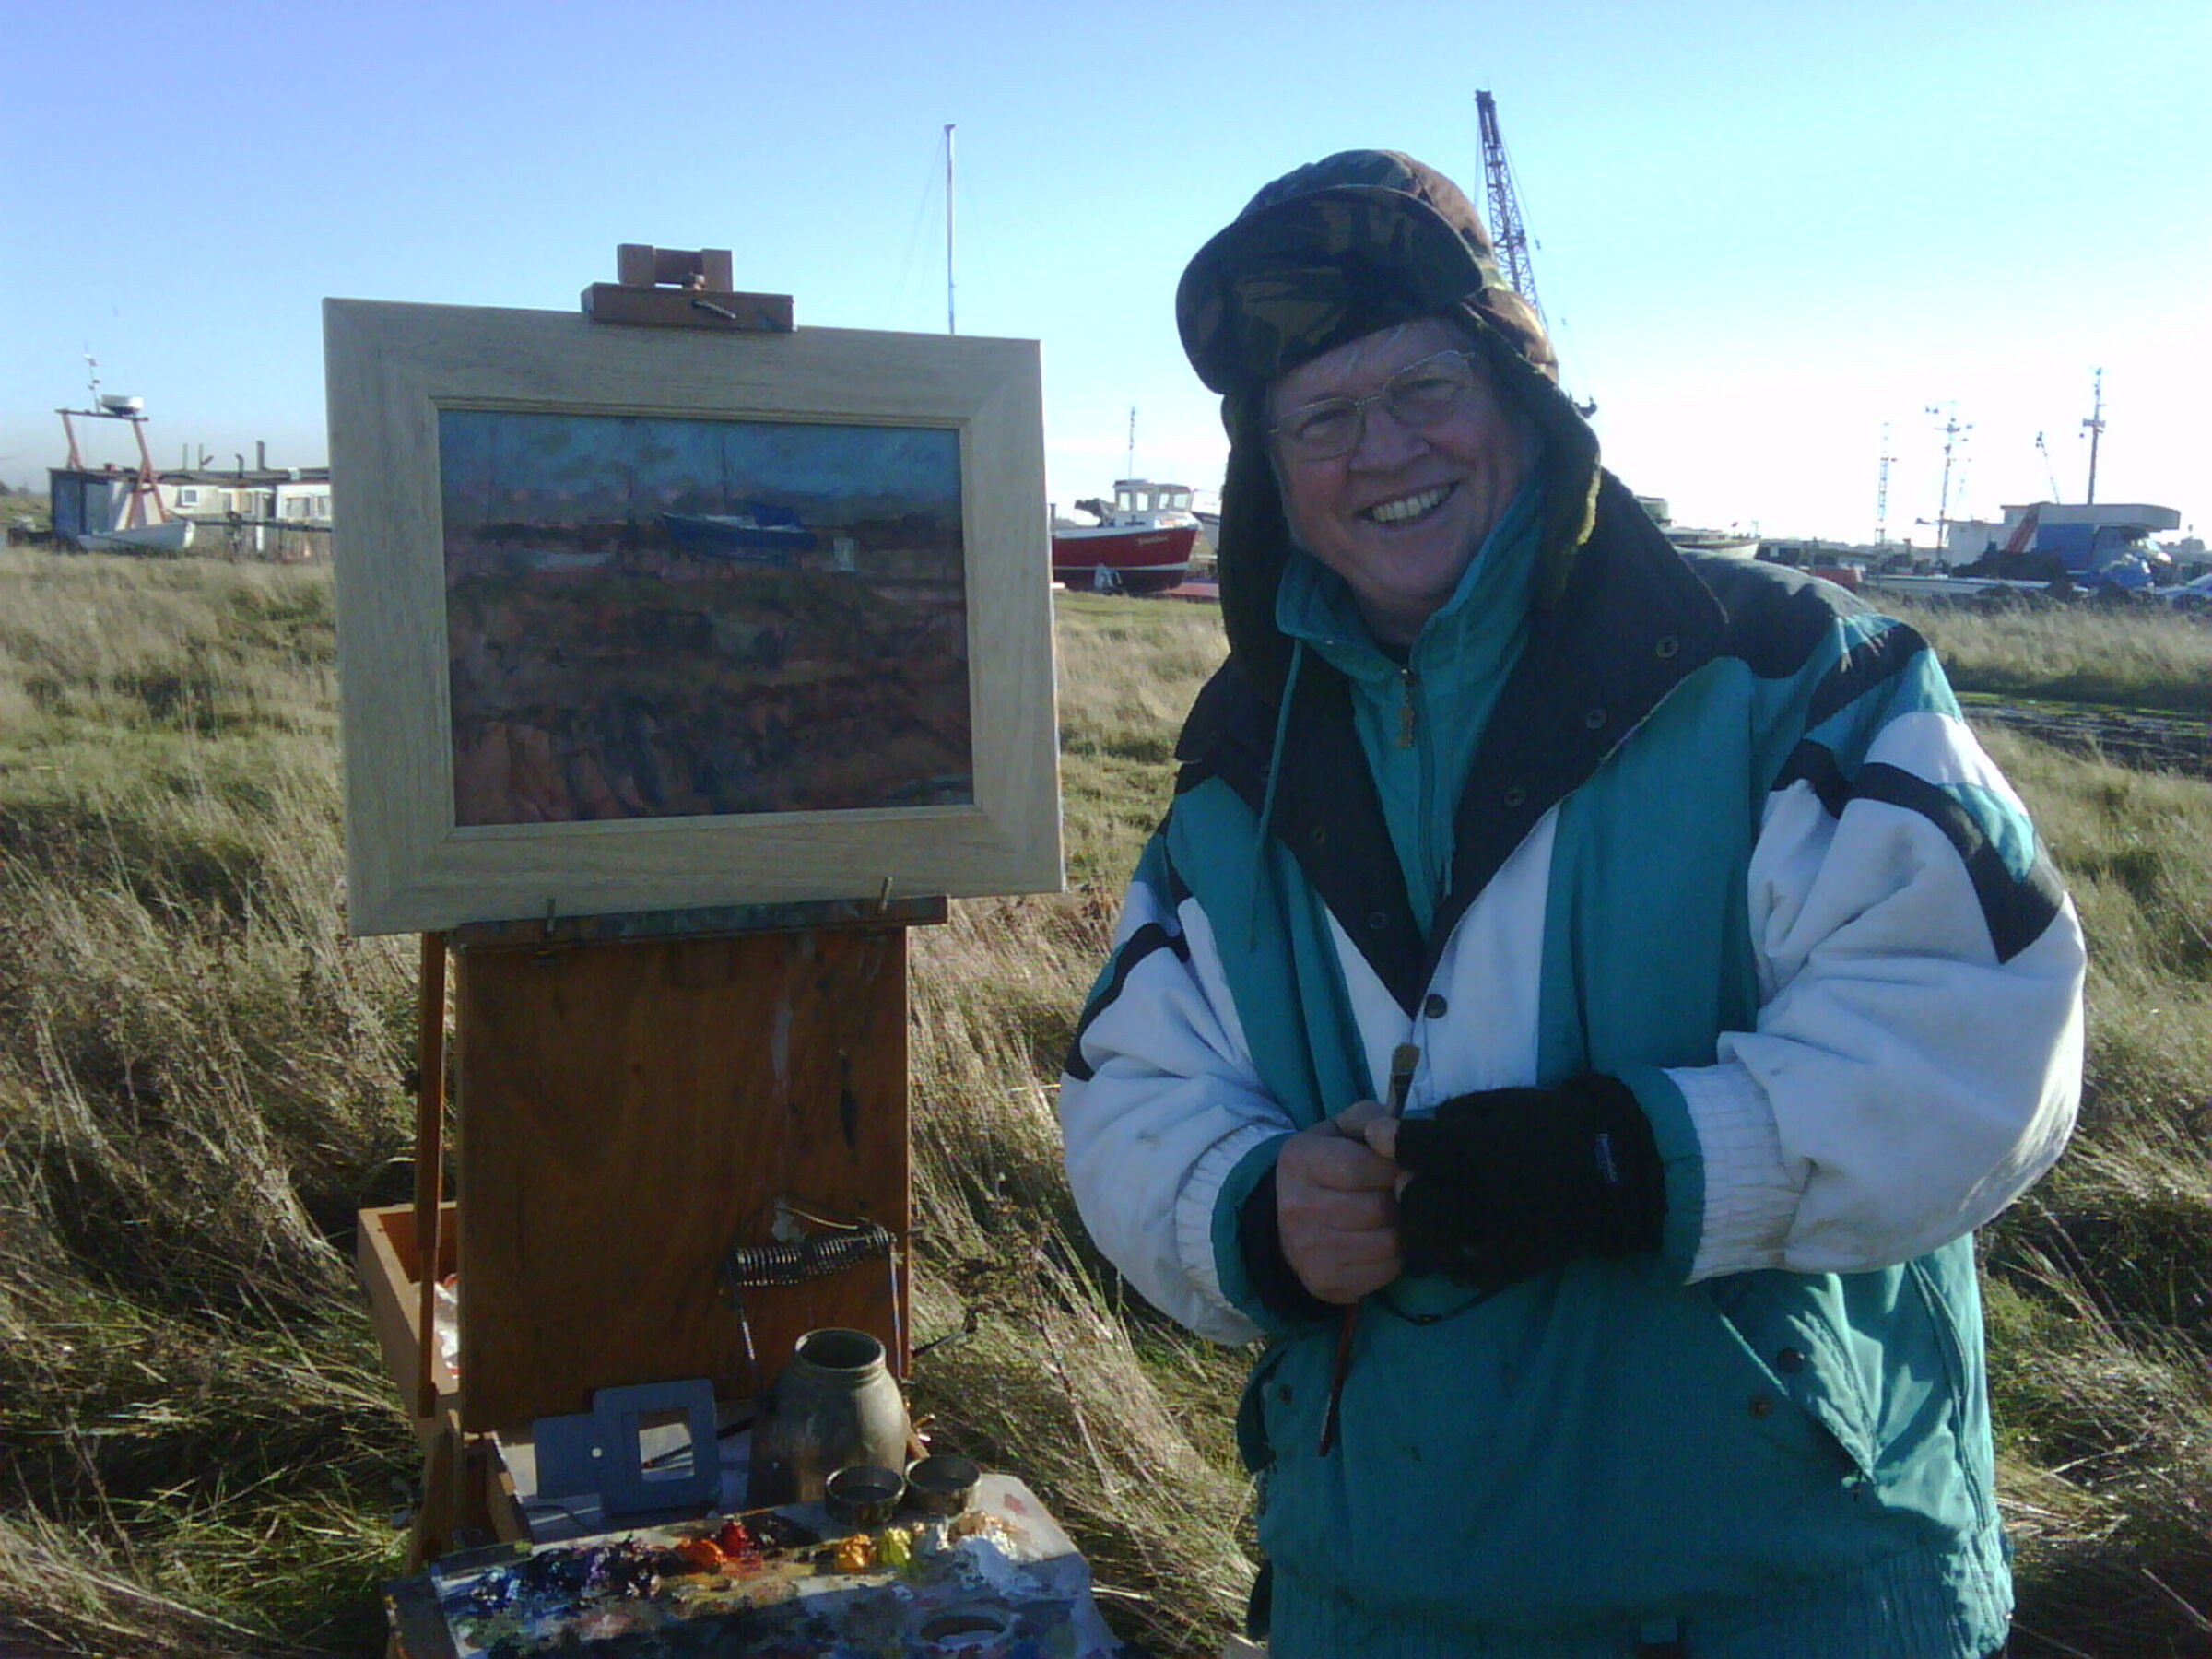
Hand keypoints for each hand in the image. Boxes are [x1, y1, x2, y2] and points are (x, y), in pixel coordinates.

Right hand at [1275, 1100, 1401, 1303]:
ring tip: (1393, 1218)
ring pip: (1388, 1242)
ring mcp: (1310, 1252)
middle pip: (1377, 1208)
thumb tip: (1398, 1135)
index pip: (1361, 1167)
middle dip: (1400, 1200)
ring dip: (1401, 1229)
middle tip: (1400, 1195)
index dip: (1393, 1167)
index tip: (1401, 1167)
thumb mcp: (1339, 1131)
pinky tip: (1382, 1242)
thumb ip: (1371, 1120)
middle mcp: (1298, 1209)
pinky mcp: (1327, 1284)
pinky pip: (1386, 1271)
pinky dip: (1395, 1257)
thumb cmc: (1323, 1167)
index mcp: (1300, 1161)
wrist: (1283, 1221)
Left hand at [1385, 1074, 1664, 1288]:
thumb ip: (1455, 1115)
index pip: (1418, 1147)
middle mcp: (1489, 1195)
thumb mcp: (1504, 1104)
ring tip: (1426, 1209)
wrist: (1610, 1170)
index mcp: (1486, 1148)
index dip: (1390, 1139)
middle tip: (1411, 1177)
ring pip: (1433, 1237)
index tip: (1378, 1136)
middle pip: (1416, 1199)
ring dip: (1420, 1221)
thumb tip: (1414, 1132)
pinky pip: (1463, 1268)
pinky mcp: (1515, 1263)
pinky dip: (1449, 1254)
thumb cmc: (1553, 1126)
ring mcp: (1501, 1235)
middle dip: (1406, 1185)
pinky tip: (1452, 1237)